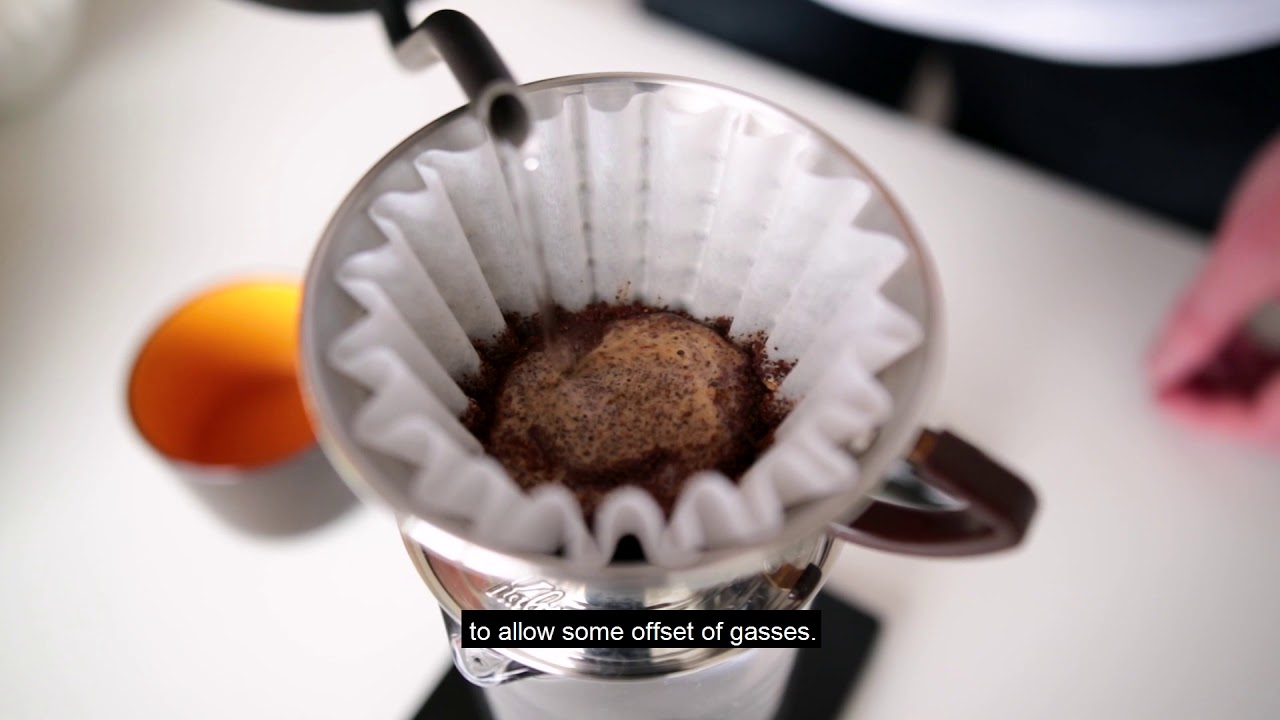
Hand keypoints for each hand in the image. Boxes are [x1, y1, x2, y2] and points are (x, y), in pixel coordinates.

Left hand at [1148, 133, 1279, 445]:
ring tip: (1209, 352)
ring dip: (1256, 378)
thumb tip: (1163, 365)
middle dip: (1231, 399)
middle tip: (1182, 377)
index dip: (1207, 418)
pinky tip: (1247, 334)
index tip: (1162, 396)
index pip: (1270, 424)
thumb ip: (1202, 319)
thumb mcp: (1251, 248)